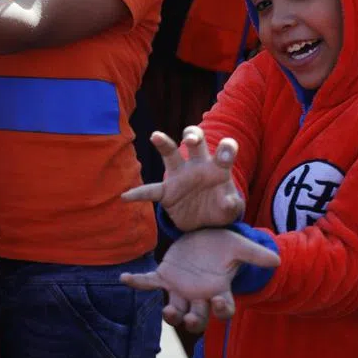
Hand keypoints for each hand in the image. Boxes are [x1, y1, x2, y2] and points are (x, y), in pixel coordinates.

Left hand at [120, 227, 279, 332]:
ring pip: (174, 309)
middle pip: (197, 317)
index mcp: (218, 291)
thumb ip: (255, 255)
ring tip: (167, 311)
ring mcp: (180, 289)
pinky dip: (137, 281)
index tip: (220, 303)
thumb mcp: (239, 247)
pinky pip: (149, 282)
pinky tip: (124, 277)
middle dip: (194, 321)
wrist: (206, 237)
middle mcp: (198, 296)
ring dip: (170, 314)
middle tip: (190, 319)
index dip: (222, 310)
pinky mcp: (165, 276)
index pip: (223, 309)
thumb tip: (276, 260)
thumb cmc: (224, 246)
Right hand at [122, 126, 244, 229]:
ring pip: (170, 154)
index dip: (226, 148)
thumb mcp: (231, 208)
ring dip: (164, 143)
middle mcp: (197, 165)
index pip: (224, 151)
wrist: (205, 221)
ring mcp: (179, 176)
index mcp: (217, 167)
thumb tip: (228, 202)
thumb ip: (232, 205)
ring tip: (156, 136)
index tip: (226, 148)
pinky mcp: (166, 192)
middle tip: (189, 140)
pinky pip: (151, 191)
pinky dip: (138, 194)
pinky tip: (125, 196)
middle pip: (195, 141)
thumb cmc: (222, 207)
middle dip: (193, 136)